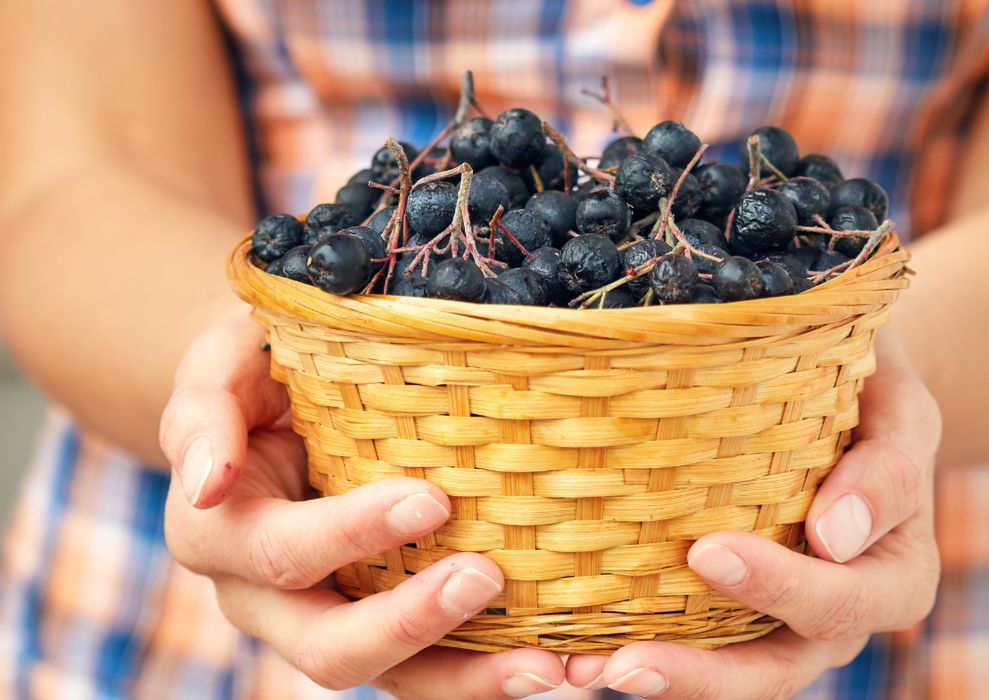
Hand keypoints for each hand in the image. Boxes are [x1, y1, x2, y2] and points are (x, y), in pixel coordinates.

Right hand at [159, 312, 565, 697]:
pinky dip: (491, 670)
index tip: (431, 500)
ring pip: (392, 678)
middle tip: (487, 578)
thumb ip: (204, 413)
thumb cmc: (257, 371)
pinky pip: (434, 666)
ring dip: (468, 678)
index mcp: (221, 535)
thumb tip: (206, 483)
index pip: (281, 552)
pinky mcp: (384, 621)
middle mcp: (268, 599)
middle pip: (328, 647)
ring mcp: (329, 619)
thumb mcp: (218, 367)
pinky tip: (561, 661)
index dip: (350, 535)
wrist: (280, 398)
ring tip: (548, 666)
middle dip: (409, 623)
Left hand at [564, 330, 941, 698]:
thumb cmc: (873, 396)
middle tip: (624, 663)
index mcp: (893, 578)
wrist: (852, 399)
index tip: (706, 553)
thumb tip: (833, 536)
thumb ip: (885, 467)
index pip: (840, 599)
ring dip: (661, 678)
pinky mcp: (737, 612)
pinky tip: (577, 654)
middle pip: (777, 666)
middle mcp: (840, 617)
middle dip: (701, 673)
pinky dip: (639, 646)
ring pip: (729, 672)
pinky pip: (694, 642)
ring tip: (586, 673)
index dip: (778, 587)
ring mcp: (785, 623)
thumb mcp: (899, 411)